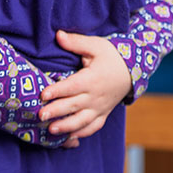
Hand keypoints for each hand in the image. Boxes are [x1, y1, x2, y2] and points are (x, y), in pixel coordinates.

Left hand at [39, 30, 132, 145]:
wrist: (132, 70)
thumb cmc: (111, 56)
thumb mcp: (95, 45)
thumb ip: (76, 42)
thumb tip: (58, 35)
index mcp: (93, 78)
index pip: (72, 86)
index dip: (57, 90)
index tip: (43, 94)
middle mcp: (96, 96)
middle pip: (74, 105)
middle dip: (56, 111)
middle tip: (40, 115)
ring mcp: (100, 108)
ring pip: (82, 120)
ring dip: (66, 127)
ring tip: (51, 130)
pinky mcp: (103, 114)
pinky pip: (92, 127)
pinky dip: (81, 133)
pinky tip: (68, 137)